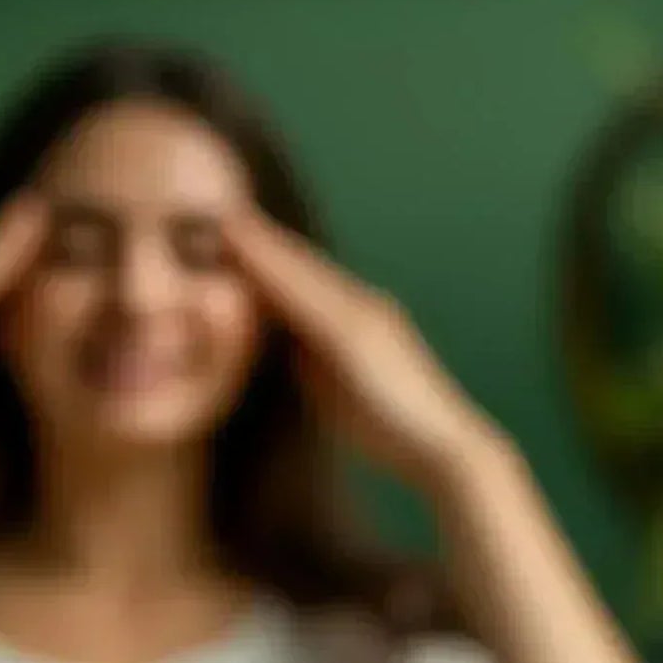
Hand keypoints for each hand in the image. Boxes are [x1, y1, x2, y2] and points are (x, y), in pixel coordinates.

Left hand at [223, 209, 507, 488]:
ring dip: (266, 245)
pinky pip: (312, 295)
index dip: (267, 260)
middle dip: (262, 240)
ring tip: (227, 218)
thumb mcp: (339, 393)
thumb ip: (313, 366)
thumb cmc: (393, 432)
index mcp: (355, 324)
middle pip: (304, 267)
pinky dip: (279, 270)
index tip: (228, 239)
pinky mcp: (361, 333)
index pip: (304, 287)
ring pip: (306, 273)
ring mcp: (366, 316)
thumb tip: (286, 350)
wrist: (444, 451)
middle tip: (219, 211)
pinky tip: (252, 255)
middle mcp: (363, 308)